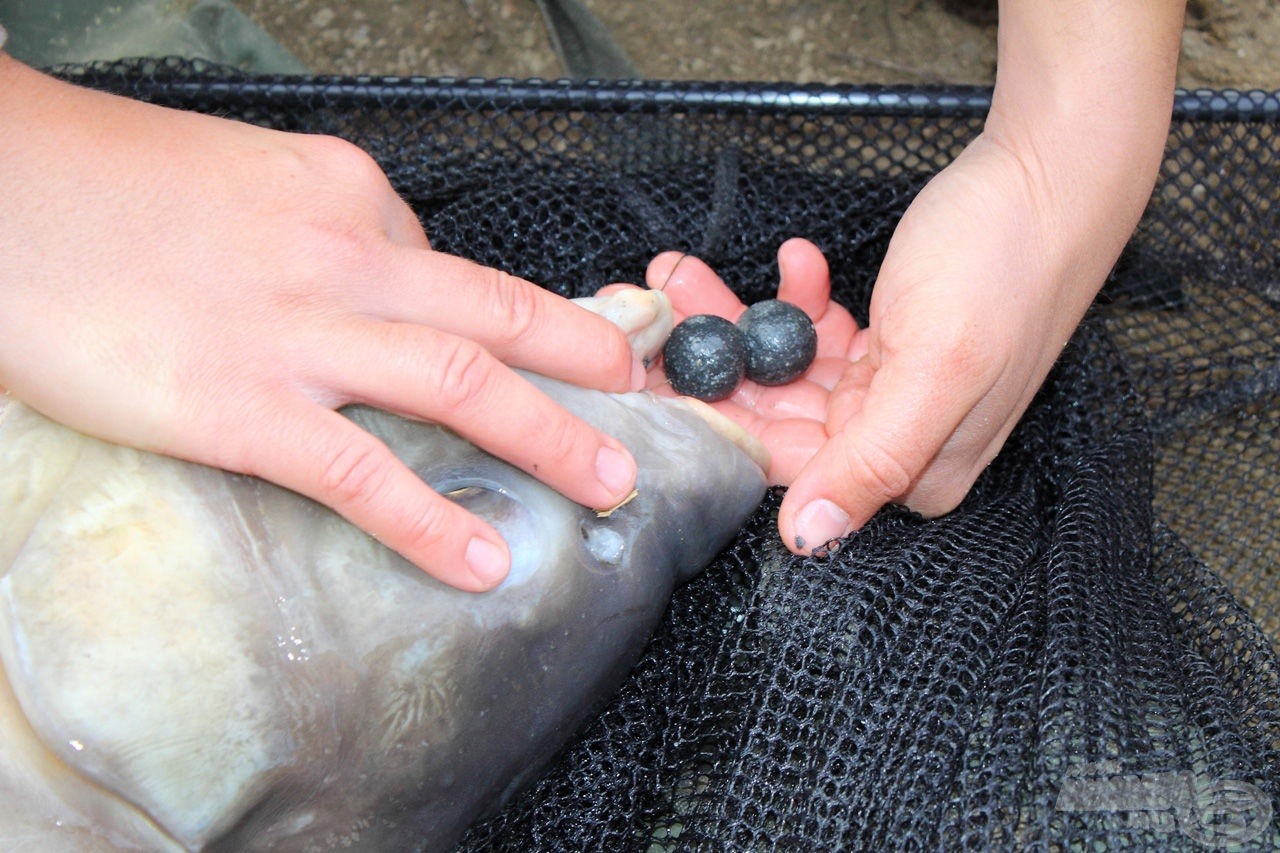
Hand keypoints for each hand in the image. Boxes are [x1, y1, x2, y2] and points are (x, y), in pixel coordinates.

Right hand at [0, 56, 642, 590]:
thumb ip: (312, 230)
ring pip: (461, 382)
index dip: (493, 317)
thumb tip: (367, 280)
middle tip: (641, 398)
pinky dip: (431, 520)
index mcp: (341, 191)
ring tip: (609, 483)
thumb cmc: (99, 186)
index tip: (534, 350)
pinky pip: (362, 471)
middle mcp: (343, 253)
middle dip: (584, 360)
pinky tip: (481, 559)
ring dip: (551, 436)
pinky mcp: (242, 404)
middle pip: (497, 310)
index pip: (443, 261)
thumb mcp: (234, 181)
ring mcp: (300, 330)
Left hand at [630, 138, 1144, 554]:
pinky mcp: (889, 345)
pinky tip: (795, 259)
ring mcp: (890, 391)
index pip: (790, 469)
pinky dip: (797, 301)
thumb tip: (809, 540)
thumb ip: (874, 457)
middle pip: (778, 418)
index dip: (715, 427)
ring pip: (787, 372)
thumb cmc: (1008, 265)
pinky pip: (817, 336)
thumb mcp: (937, 365)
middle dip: (713, 365)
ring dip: (739, 323)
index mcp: (914, 470)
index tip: (650, 384)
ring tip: (685, 271)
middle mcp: (897, 442)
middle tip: (654, 312)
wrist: (1053, 174)